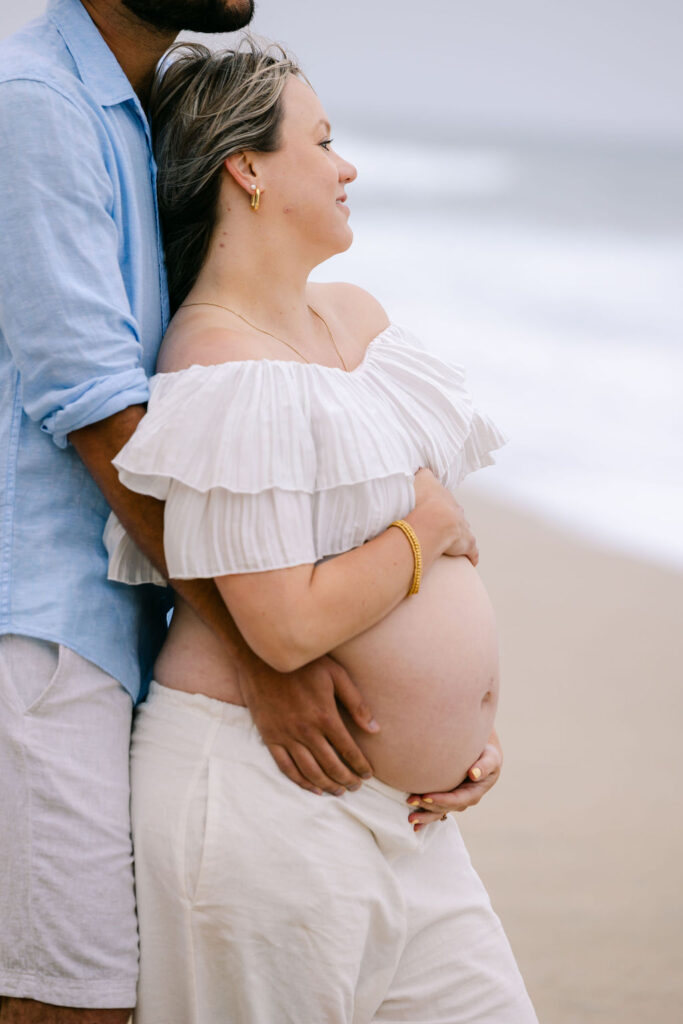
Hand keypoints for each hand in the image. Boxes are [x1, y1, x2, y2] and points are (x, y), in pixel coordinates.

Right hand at [235, 651, 379, 795]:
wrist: (263, 657)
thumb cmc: (304, 663)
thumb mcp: (335, 674)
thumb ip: (356, 702)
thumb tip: (375, 729)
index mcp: (325, 716)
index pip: (348, 750)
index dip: (360, 766)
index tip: (368, 775)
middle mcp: (306, 731)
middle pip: (331, 765)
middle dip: (347, 779)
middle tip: (356, 787)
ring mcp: (286, 736)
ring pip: (310, 771)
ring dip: (326, 785)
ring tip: (338, 791)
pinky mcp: (270, 737)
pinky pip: (286, 767)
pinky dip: (300, 781)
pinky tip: (312, 788)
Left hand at [406, 730, 502, 829]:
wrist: (484, 755)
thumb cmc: (488, 755)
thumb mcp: (491, 758)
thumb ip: (484, 766)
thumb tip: (474, 774)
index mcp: (474, 793)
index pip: (456, 800)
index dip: (441, 800)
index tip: (426, 796)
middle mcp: (463, 800)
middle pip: (444, 807)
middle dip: (427, 805)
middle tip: (410, 799)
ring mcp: (454, 801)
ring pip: (438, 811)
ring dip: (424, 814)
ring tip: (409, 818)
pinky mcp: (447, 797)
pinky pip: (436, 809)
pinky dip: (425, 817)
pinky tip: (414, 825)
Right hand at [411, 468, 477, 565]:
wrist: (432, 520)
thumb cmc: (421, 501)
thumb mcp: (420, 479)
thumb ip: (422, 474)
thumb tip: (421, 470)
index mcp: (445, 497)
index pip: (445, 499)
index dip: (438, 505)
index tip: (434, 509)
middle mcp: (456, 510)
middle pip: (456, 514)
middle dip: (450, 519)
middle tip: (441, 526)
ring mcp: (463, 527)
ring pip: (464, 530)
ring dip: (459, 536)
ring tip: (451, 542)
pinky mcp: (467, 544)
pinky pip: (472, 551)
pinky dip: (471, 555)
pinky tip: (470, 561)